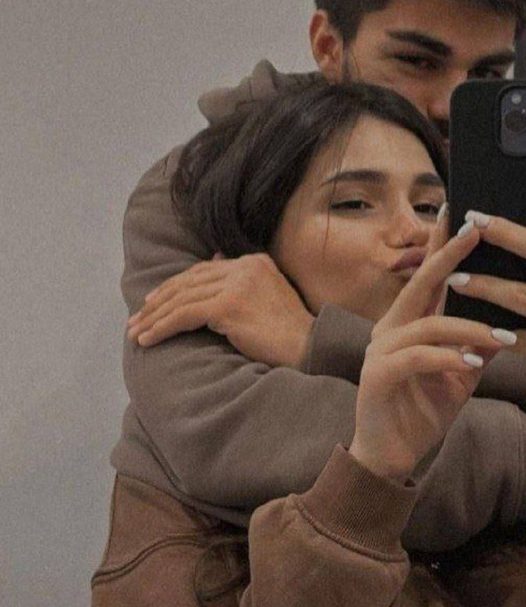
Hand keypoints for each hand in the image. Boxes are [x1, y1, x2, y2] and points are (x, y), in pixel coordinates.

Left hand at [126, 253, 314, 368]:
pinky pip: (184, 315)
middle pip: (189, 281)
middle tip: (136, 319)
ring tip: (136, 333)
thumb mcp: (266, 296)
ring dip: (154, 317)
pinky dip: (162, 327)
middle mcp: (244, 266)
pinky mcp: (228, 306)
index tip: (152, 303)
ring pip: (182, 298)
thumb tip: (215, 258)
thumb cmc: (288, 332)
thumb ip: (241, 281)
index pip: (204, 269)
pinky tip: (149, 339)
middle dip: (158, 302)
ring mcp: (237, 284)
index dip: (175, 286)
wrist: (308, 348)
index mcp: (254, 261)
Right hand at [351, 220, 516, 481]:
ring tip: (503, 337)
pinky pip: (416, 357)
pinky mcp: (377, 376)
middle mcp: (391, 327)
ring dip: (468, 327)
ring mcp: (380, 350)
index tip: (463, 213)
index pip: (430, 275)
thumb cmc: (425, 409)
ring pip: (427, 323)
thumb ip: (481, 344)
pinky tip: (474, 364)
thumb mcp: (462, 373)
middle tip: (475, 231)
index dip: (444, 244)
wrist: (392, 457)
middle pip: (421, 283)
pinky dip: (448, 358)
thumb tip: (516, 317)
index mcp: (410, 321)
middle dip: (449, 256)